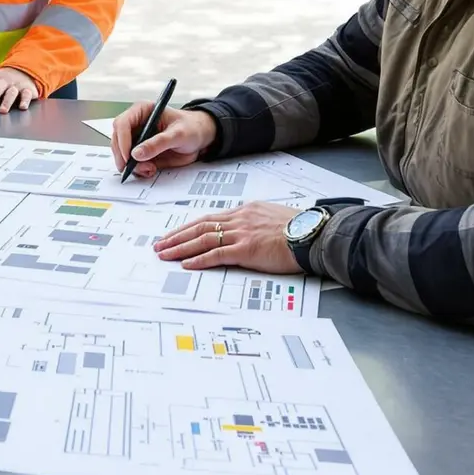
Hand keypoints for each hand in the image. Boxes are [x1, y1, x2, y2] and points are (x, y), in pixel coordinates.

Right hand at [111, 104, 216, 176]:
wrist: (200, 137)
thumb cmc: (191, 128)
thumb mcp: (178, 134)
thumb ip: (158, 143)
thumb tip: (137, 153)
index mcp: (142, 111)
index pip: (122, 124)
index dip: (122, 141)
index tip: (128, 157)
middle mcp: (136, 124)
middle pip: (118, 140)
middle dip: (125, 157)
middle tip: (136, 168)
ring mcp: (137, 139)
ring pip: (123, 154)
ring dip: (132, 165)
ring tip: (149, 169)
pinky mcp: (141, 152)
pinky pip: (132, 163)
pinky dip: (138, 170)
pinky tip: (150, 170)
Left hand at [152, 201, 299, 273]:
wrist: (313, 233)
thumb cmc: (299, 228)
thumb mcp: (273, 217)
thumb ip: (256, 222)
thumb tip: (248, 230)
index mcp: (245, 211)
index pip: (210, 219)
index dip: (189, 227)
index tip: (175, 233)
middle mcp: (239, 219)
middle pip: (199, 227)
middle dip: (176, 236)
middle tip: (159, 244)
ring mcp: (242, 234)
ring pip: (203, 239)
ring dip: (180, 247)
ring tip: (164, 254)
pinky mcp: (246, 249)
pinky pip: (216, 254)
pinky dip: (199, 259)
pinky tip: (186, 263)